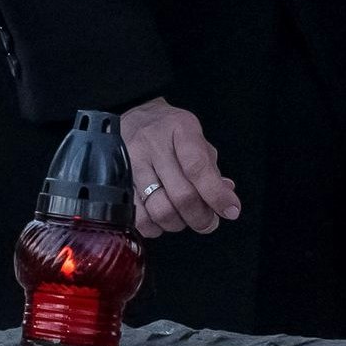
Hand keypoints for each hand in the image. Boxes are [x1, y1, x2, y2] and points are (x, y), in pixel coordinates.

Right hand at [118, 97, 241, 236]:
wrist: (134, 119)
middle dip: (201, 217)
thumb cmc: (169, 132)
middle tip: (208, 222)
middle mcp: (153, 143)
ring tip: (183, 217)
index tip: (230, 210)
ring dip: (179, 223)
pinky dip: (155, 227)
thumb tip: (226, 195)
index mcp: (180, 128)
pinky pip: (139, 218)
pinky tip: (161, 218)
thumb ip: (210, 168)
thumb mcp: (195, 138)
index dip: (216, 194)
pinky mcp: (115, 181)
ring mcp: (131, 162)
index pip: (198, 167)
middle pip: (182, 195)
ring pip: (160, 210)